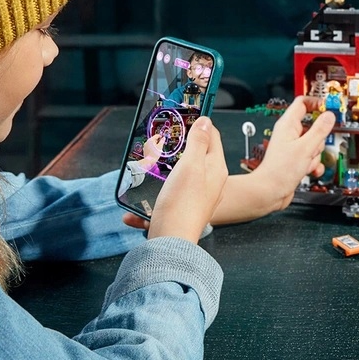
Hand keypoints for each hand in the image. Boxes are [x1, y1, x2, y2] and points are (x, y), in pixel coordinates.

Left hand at [139, 133, 164, 170]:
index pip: (156, 135)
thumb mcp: (160, 147)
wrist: (149, 161)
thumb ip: (162, 141)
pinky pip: (150, 146)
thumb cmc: (155, 154)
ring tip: (159, 148)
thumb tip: (163, 138)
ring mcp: (145, 145)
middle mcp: (147, 142)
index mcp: (151, 140)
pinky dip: (152, 147)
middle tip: (161, 144)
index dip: (160, 136)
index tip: (163, 138)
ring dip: (155, 144)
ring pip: (151, 143)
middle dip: (158, 141)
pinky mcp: (145, 149)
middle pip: (154, 139)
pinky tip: (155, 150)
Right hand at [146, 117, 227, 242]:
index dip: (199, 124)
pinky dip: (156, 195)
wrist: (171, 242)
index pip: (213, 136)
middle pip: (197, 155)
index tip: (184, 116)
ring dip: (164, 171)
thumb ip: (199, 142)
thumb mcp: (191, 165)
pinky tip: (142, 201)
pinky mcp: (185, 209)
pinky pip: (169, 195)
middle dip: (179, 147)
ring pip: (181, 175)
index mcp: (216, 168)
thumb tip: (206, 121)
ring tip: (150, 170)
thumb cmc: (182, 203)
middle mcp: (212, 182)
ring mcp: (199, 196)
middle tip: (162, 142)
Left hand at [211, 96, 335, 224]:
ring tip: (306, 161)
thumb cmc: (280, 170)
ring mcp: (293, 147)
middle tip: (313, 146)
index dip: (317, 103)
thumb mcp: (306, 147)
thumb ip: (320, 130)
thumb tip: (330, 115)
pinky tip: (309, 170)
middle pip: (313, 126)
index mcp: (288, 124)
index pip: (303, 103)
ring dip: (315, 155)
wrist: (270, 192)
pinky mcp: (296, 160)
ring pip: (315, 144)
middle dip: (318, 139)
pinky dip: (313, 165)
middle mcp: (290, 134)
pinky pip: (312, 158)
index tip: (329, 108)